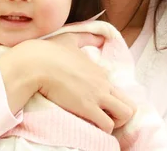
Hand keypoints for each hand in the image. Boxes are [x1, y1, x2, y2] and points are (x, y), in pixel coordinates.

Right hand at [2, 33, 134, 133]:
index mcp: (99, 71)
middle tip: (104, 118)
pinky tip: (90, 127)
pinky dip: (102, 130)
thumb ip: (85, 38)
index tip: (95, 104)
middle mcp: (103, 83)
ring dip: (114, 124)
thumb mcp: (70, 39)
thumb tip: (98, 37)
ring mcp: (97, 95)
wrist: (37, 63)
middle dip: (120, 115)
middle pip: (130, 104)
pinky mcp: (88, 107)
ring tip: (98, 125)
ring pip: (125, 115)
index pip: (116, 89)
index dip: (108, 100)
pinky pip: (107, 125)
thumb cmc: (49, 51)